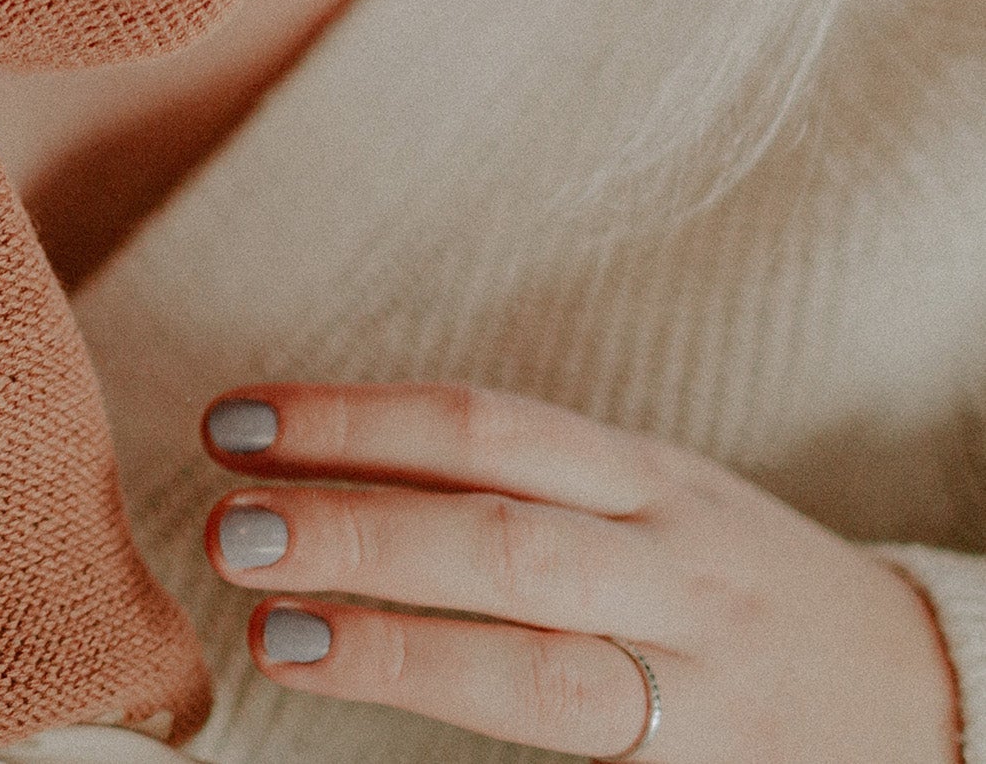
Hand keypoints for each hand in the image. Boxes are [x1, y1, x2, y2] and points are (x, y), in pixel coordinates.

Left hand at [201, 382, 958, 761]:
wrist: (923, 697)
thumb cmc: (730, 582)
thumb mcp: (640, 499)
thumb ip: (507, 482)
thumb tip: (315, 468)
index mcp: (645, 476)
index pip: (480, 428)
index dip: (350, 420)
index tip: (231, 422)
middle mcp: (673, 569)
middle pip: (501, 539)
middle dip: (359, 527)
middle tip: (232, 526)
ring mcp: (698, 684)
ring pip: (542, 667)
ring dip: (394, 647)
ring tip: (272, 634)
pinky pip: (589, 761)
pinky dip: (484, 746)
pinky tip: (383, 723)